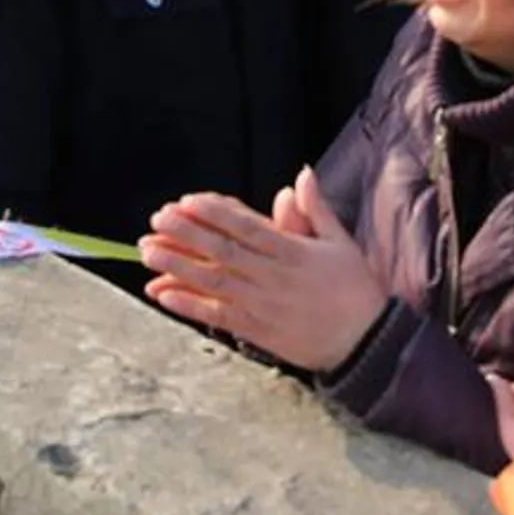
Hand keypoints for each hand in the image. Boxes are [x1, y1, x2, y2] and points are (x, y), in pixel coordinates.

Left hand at [141, 167, 386, 372]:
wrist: (364, 340)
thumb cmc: (355, 289)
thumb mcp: (340, 242)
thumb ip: (316, 208)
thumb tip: (302, 174)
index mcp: (293, 251)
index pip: (247, 226)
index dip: (215, 213)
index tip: (188, 201)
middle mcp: (274, 276)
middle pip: (223, 251)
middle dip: (187, 233)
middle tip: (158, 220)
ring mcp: (263, 304)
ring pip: (214, 281)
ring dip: (178, 266)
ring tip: (149, 253)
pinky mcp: (258, 331)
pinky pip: (217, 315)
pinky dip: (189, 304)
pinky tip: (164, 294)